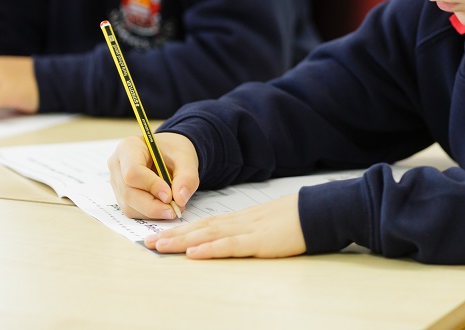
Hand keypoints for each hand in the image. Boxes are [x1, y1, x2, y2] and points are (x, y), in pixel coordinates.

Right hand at [108, 133, 199, 220]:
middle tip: (174, 210)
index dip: (151, 186)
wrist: (169, 153)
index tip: (169, 195)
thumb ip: (187, 177)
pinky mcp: (121, 195)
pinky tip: (164, 207)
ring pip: (129, 205)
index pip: (133, 172)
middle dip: (152, 205)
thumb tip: (180, 199)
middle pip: (128, 192)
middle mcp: (117, 165)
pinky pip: (132, 210)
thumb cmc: (174, 151)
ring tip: (173, 207)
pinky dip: (150, 213)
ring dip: (152, 211)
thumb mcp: (186, 158)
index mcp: (129, 147)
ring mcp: (117, 181)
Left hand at [146, 193, 305, 258]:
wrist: (316, 211)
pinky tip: (194, 252)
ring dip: (182, 241)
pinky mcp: (258, 242)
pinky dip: (210, 249)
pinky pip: (230, 246)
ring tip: (160, 246)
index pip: (204, 224)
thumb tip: (231, 237)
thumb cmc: (295, 219)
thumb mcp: (266, 224)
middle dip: (173, 235)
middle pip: (200, 228)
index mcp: (240, 220)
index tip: (160, 234)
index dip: (181, 229)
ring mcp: (247, 231)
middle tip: (148, 242)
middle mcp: (238, 223)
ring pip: (208, 235)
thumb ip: (249, 229)